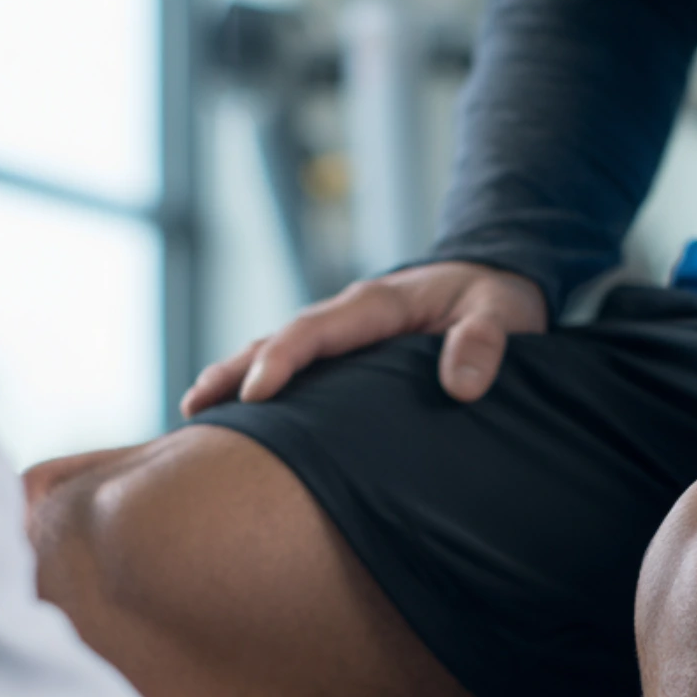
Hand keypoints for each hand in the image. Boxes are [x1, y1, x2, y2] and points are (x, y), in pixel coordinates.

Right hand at [179, 262, 545, 414]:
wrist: (495, 279)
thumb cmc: (497, 298)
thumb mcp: (504, 313)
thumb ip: (485, 342)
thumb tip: (463, 386)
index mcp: (378, 303)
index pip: (318, 330)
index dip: (282, 360)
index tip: (254, 395)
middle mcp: (348, 314)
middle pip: (278, 339)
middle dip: (234, 370)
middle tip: (194, 409)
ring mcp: (341, 331)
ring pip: (276, 350)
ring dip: (234, 377)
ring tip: (192, 414)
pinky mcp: (344, 351)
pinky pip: (294, 364)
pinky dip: (258, 384)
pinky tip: (234, 417)